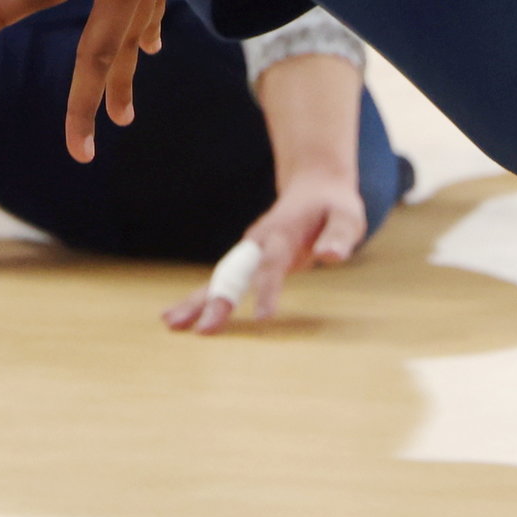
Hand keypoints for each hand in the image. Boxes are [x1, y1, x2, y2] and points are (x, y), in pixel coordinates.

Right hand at [164, 169, 370, 331]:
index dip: (267, 290)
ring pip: (219, 277)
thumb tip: (330, 256)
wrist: (313, 186)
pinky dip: (200, 299)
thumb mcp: (347, 217)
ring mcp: (248, 250)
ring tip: (169, 323)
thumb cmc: (333, 206)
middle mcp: (258, 243)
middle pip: (233, 274)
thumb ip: (339, 236)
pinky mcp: (245, 259)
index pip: (272, 265)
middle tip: (202, 330)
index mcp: (282, 234)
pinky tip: (182, 320)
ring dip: (196, 301)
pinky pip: (221, 282)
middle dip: (216, 302)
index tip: (261, 318)